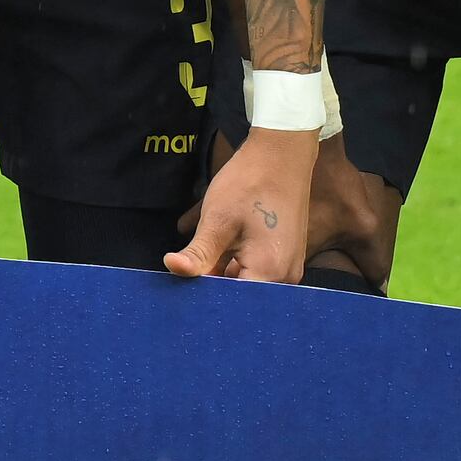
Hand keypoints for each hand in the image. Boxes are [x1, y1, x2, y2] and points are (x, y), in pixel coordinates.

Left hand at [170, 127, 397, 284]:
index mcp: (269, 272)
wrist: (283, 153)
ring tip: (195, 269)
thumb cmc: (250, 182)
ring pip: (246, 285)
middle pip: (240, 299)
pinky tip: (212, 257)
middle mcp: (284, 278)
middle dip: (211, 292)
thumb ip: (198, 253)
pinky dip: (232, 267)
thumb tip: (172, 270)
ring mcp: (287, 268)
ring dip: (220, 278)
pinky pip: (255, 273)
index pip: (232, 306)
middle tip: (183, 283)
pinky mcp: (284, 257)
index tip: (180, 299)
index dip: (204, 304)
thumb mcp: (217, 219)